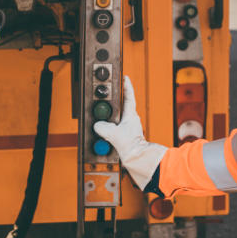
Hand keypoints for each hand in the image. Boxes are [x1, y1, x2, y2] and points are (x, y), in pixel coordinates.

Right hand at [93, 76, 166, 190]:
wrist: (138, 160)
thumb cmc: (132, 146)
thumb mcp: (114, 133)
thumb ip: (104, 127)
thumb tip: (98, 125)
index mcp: (130, 115)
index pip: (128, 96)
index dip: (126, 86)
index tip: (124, 77)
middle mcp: (131, 120)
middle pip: (121, 107)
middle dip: (112, 104)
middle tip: (105, 100)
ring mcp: (129, 128)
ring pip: (117, 119)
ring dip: (110, 120)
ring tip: (102, 123)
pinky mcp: (126, 137)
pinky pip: (115, 130)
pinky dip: (109, 131)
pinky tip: (104, 136)